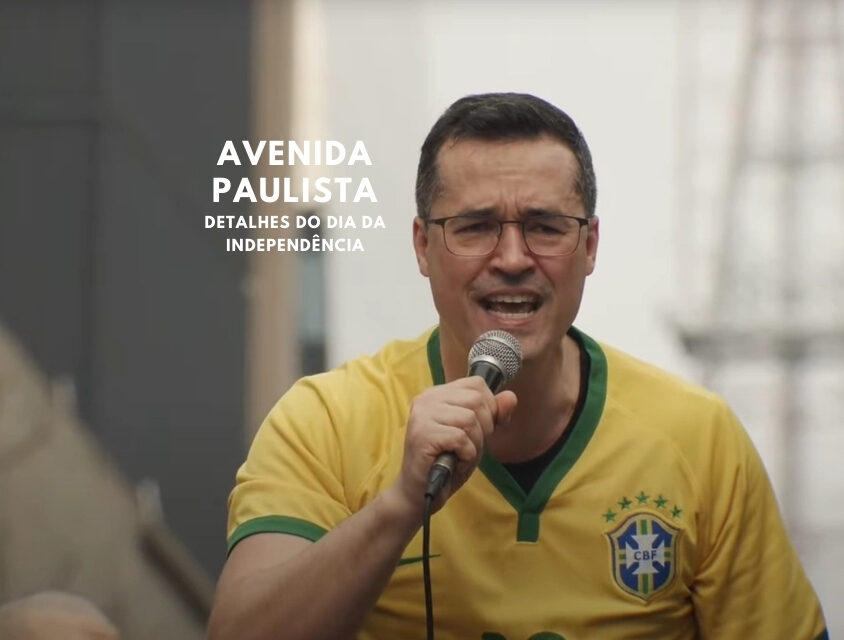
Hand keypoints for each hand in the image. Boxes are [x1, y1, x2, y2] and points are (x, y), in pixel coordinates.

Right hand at [390, 376, 517, 517]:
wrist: (419, 493)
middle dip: (483, 428)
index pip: (476, 384)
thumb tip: (511, 397)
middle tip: (467, 446)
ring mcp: (422, 416)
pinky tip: (454, 462)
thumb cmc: (448, 461)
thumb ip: (493, 414)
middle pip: (476, 400)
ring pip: (470, 420)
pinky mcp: (422, 435)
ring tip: (459, 455)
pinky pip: (461, 438)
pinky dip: (466, 455)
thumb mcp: (477, 434)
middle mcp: (426, 399)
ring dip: (474, 444)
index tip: (480, 428)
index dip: (489, 408)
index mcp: (437, 394)